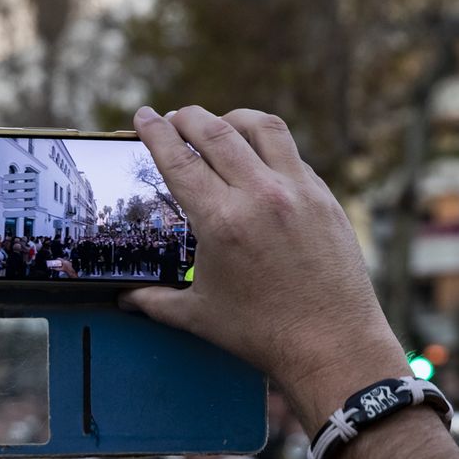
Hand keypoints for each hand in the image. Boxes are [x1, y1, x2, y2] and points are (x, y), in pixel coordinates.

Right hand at [120, 106, 405, 430]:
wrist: (333, 344)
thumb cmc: (263, 333)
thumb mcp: (200, 315)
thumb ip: (156, 301)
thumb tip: (125, 299)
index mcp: (222, 221)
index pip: (178, 159)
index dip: (155, 132)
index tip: (143, 114)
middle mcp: (260, 196)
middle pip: (215, 131)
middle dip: (188, 117)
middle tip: (174, 116)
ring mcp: (298, 192)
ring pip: (262, 127)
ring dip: (233, 118)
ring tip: (220, 123)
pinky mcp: (325, 198)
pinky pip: (292, 154)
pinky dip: (269, 146)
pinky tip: (258, 158)